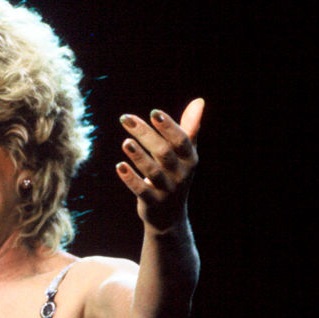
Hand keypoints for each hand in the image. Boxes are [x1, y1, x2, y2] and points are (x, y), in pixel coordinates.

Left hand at [116, 98, 202, 231]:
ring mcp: (167, 190)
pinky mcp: (152, 203)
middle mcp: (181, 174)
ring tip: (125, 142)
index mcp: (190, 160)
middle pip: (164, 152)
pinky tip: (119, 166)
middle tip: (127, 118)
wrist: (170, 216)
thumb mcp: (185, 155)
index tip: (153, 112)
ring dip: (138, 156)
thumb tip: (199, 101)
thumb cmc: (176, 176)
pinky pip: (141, 191)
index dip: (169, 126)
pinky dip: (130, 178)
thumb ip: (189, 129)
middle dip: (145, 134)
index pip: (181, 140)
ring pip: (152, 171)